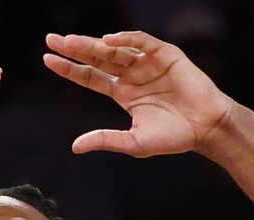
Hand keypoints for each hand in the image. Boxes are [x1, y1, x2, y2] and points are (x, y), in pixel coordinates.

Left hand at [43, 31, 234, 156]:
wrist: (206, 128)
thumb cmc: (173, 138)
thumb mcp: (133, 142)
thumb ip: (105, 139)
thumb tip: (75, 146)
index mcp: (123, 93)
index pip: (90, 77)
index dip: (69, 69)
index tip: (48, 60)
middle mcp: (132, 75)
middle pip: (97, 58)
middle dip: (75, 49)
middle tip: (52, 40)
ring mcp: (148, 63)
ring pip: (115, 49)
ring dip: (93, 44)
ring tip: (71, 42)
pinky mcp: (166, 55)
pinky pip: (143, 42)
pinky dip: (127, 40)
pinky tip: (108, 40)